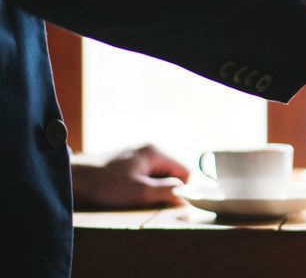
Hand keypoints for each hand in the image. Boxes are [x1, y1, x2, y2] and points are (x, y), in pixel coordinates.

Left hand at [71, 144, 189, 208]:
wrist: (73, 179)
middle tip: (148, 201)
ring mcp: (136, 155)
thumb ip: (167, 190)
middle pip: (171, 173)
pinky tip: (126, 193)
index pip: (185, 171)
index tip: (168, 202)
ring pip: (157, 176)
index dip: (181, 189)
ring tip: (134, 197)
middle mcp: (149, 150)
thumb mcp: (140, 192)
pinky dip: (140, 186)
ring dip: (151, 189)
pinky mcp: (126, 163)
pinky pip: (144, 176)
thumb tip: (185, 193)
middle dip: (164, 189)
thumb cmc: (106, 184)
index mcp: (156, 152)